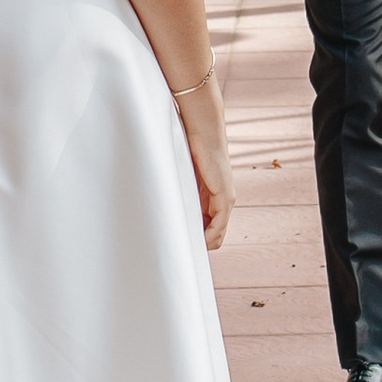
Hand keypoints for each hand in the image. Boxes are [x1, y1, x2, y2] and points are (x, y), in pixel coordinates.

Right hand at [180, 87, 233, 247]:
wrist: (204, 129)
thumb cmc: (189, 145)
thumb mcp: (180, 173)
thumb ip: (176, 187)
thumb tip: (156, 198)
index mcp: (210, 196)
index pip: (207, 227)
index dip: (195, 238)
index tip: (179, 244)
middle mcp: (221, 200)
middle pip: (213, 235)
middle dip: (197, 244)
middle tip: (178, 251)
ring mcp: (226, 200)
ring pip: (217, 235)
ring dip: (202, 244)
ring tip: (183, 249)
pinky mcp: (225, 198)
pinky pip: (218, 227)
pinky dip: (208, 238)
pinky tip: (195, 242)